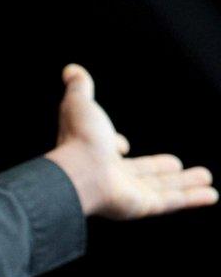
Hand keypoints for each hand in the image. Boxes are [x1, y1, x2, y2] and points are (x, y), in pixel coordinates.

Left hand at [44, 64, 217, 218]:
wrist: (78, 171)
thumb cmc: (78, 139)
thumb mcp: (80, 104)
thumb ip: (79, 88)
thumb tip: (70, 70)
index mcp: (96, 153)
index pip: (111, 153)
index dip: (117, 147)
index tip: (122, 145)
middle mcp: (111, 176)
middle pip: (143, 173)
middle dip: (161, 169)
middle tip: (177, 165)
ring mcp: (127, 194)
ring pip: (163, 188)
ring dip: (185, 184)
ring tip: (206, 178)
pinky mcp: (141, 206)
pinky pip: (172, 202)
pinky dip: (192, 199)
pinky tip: (212, 195)